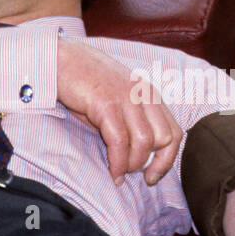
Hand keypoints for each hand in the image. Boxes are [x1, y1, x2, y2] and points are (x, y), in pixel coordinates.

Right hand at [56, 38, 182, 186]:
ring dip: (133, 164)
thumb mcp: (118, 100)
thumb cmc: (85, 84)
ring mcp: (126, 98)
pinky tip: (112, 172)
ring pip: (144, 142)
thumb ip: (132, 122)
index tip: (153, 176)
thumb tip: (138, 156)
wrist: (60, 59)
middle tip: (136, 176)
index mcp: (150, 94)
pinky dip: (118, 162)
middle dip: (154, 164)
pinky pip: (120, 141)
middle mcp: (143, 94)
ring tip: (119, 171)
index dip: (168, 159)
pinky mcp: (107, 103)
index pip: (175, 132)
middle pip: (165, 138)